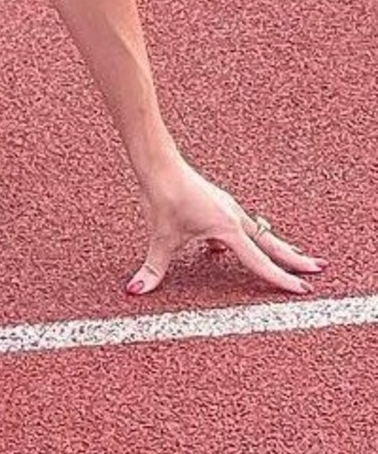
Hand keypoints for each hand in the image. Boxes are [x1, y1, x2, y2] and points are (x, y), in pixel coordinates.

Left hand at [126, 157, 327, 296]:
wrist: (158, 163)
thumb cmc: (163, 195)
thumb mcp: (160, 237)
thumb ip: (153, 268)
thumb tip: (136, 290)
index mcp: (228, 228)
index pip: (260, 260)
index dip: (280, 279)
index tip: (302, 290)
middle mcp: (233, 217)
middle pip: (271, 242)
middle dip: (294, 258)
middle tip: (319, 269)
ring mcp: (227, 208)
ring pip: (258, 231)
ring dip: (274, 245)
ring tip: (292, 256)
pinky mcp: (217, 203)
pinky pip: (238, 225)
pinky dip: (244, 237)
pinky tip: (227, 248)